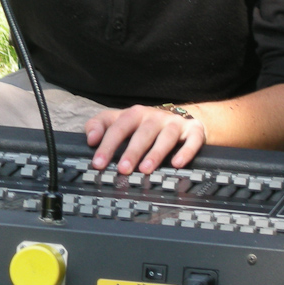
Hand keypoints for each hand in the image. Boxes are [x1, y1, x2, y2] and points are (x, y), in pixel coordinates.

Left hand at [85, 105, 205, 173]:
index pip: (118, 127)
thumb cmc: (145, 124)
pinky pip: (191, 140)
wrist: (181, 118)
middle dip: (132, 151)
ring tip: (145, 169)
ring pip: (166, 136)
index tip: (98, 162)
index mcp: (134, 114)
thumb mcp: (120, 121)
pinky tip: (177, 164)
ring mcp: (174, 123)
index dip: (107, 144)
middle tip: (123, 169)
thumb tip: (90, 138)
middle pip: (142, 132)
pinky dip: (186, 151)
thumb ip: (100, 126)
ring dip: (155, 153)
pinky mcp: (193, 130)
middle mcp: (154, 117)